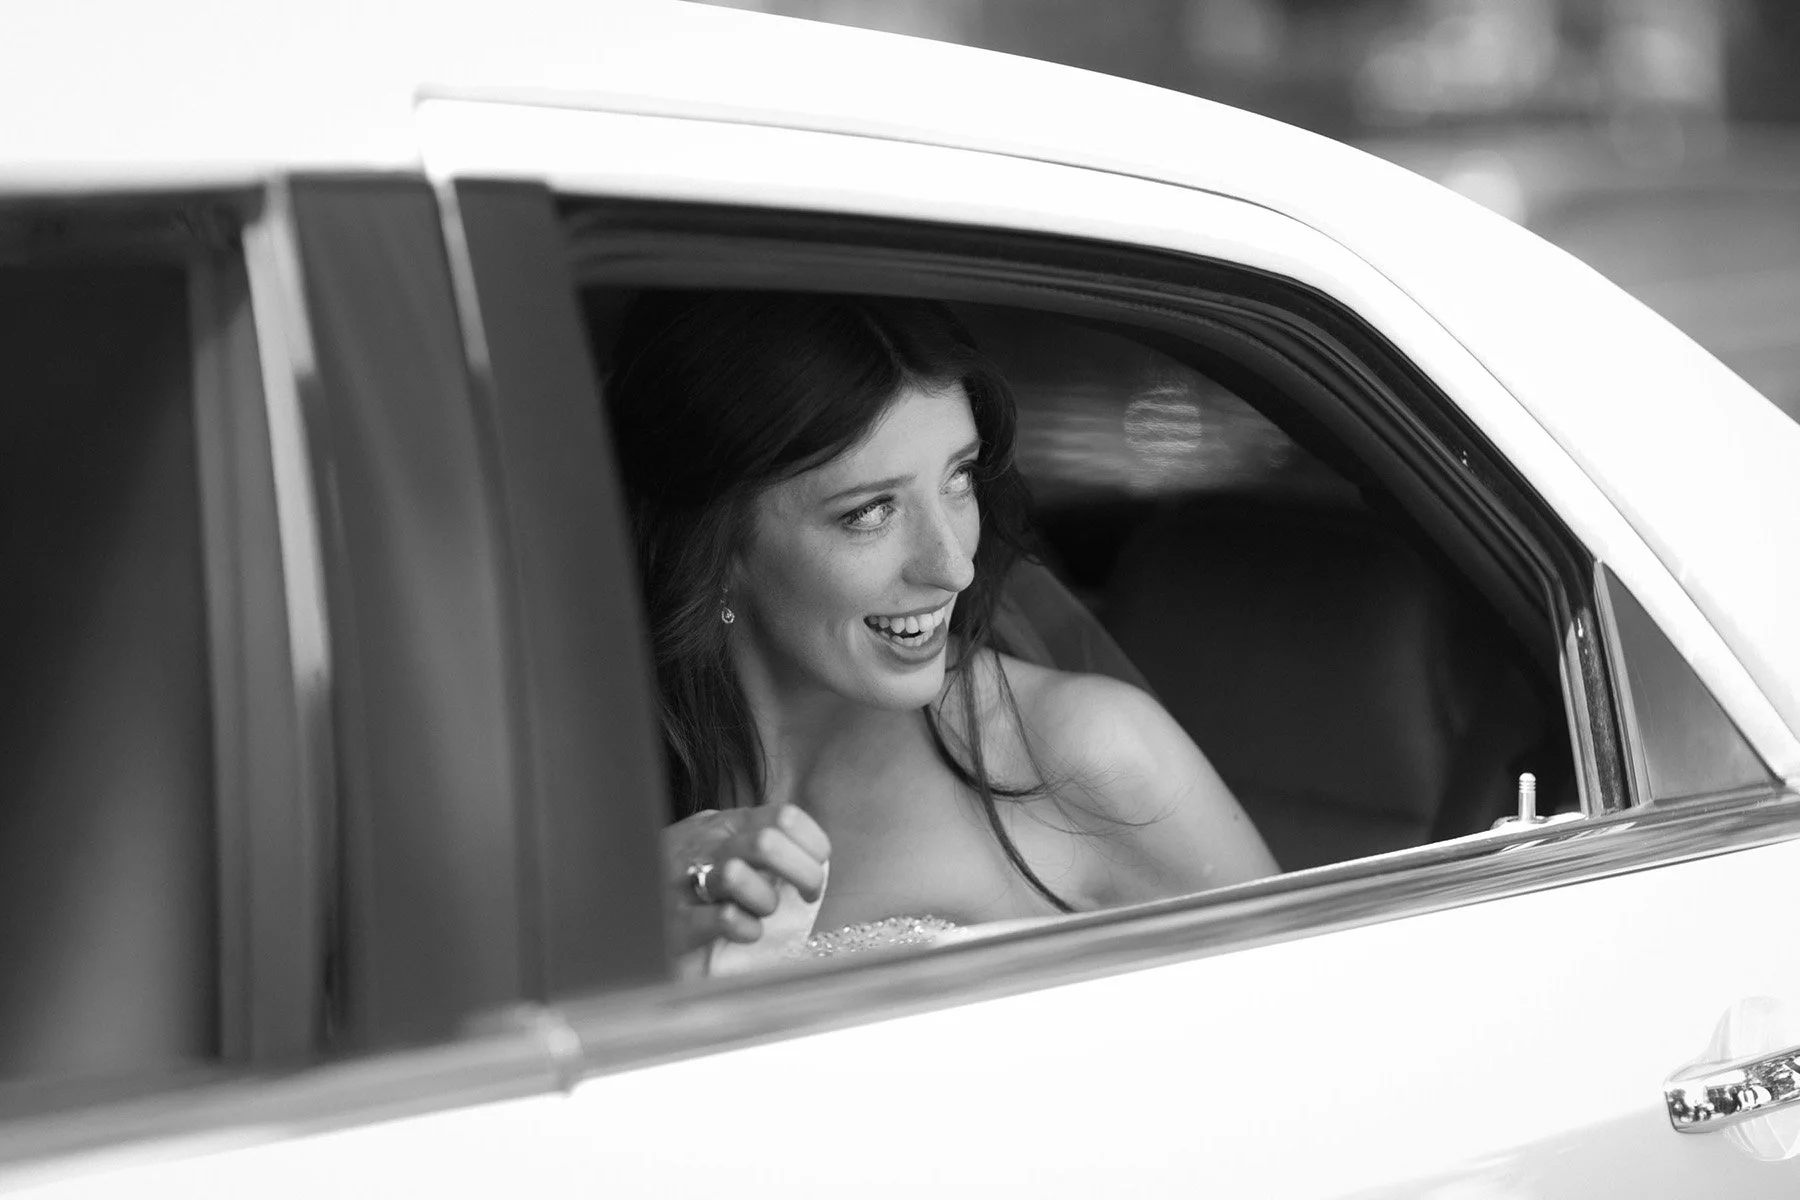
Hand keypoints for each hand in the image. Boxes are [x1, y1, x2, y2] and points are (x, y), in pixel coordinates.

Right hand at [662, 804, 830, 957]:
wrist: (624, 907)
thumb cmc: (681, 882)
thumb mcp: (717, 846)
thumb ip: (756, 842)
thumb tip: (811, 853)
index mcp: (723, 824)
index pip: (784, 816)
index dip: (813, 843)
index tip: (818, 866)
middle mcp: (704, 845)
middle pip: (768, 843)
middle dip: (802, 873)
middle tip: (807, 895)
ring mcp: (685, 881)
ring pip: (739, 876)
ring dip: (764, 901)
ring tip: (759, 914)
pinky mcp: (675, 921)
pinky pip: (724, 918)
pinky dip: (746, 929)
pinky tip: (743, 932)